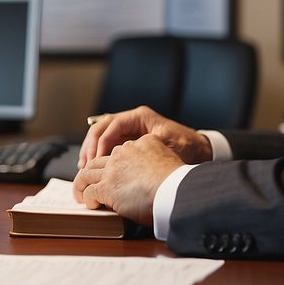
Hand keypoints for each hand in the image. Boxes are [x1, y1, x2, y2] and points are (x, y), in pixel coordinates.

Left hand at [72, 134, 183, 223]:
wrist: (174, 189)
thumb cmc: (177, 181)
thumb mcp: (168, 160)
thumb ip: (155, 162)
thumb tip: (151, 176)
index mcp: (140, 144)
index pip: (119, 152)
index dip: (112, 165)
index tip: (111, 175)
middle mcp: (123, 153)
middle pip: (98, 160)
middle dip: (90, 171)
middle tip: (87, 183)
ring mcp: (112, 170)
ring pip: (86, 174)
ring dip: (81, 185)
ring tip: (81, 195)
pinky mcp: (106, 186)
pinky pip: (89, 191)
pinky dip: (87, 199)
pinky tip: (91, 205)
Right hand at [79, 105, 212, 167]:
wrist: (200, 151)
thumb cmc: (187, 147)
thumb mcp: (168, 146)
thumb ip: (147, 148)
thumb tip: (123, 155)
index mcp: (140, 116)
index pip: (112, 124)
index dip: (102, 142)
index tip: (96, 159)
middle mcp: (132, 121)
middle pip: (102, 127)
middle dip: (91, 145)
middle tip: (85, 164)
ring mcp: (129, 131)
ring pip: (101, 135)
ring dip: (91, 150)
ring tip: (83, 167)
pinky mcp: (128, 142)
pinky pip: (108, 145)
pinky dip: (99, 155)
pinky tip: (93, 168)